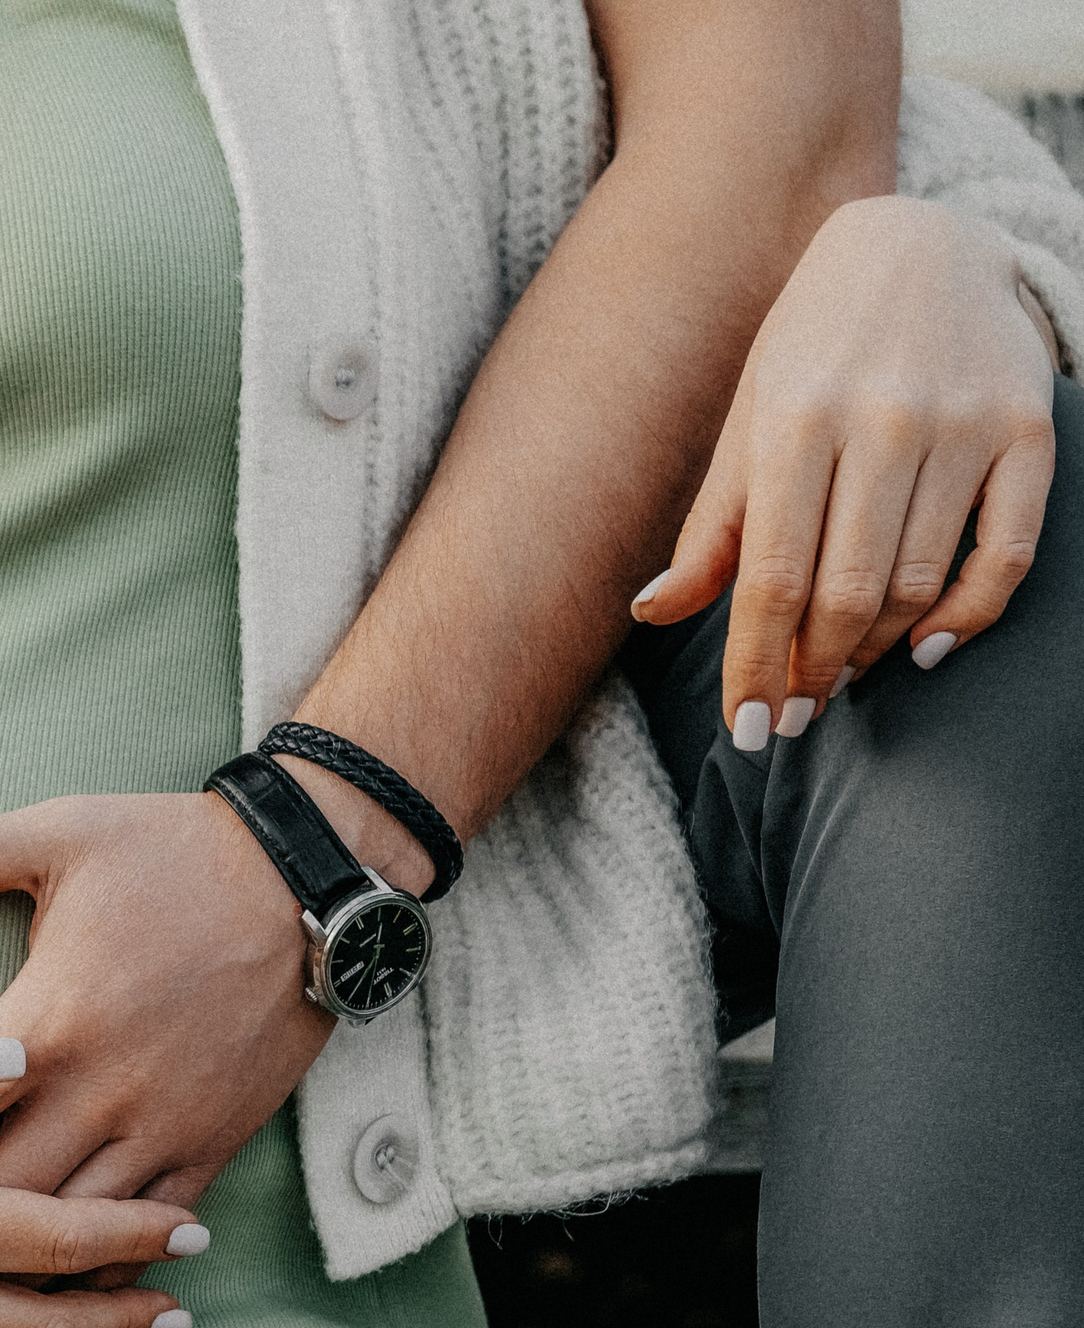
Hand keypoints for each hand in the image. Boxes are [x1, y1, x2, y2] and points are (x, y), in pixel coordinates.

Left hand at [0, 791, 358, 1275]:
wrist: (306, 882)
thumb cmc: (171, 852)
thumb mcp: (56, 831)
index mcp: (46, 1022)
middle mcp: (100, 1090)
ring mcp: (160, 1125)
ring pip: (75, 1233)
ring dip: (18, 1264)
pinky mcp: (211, 1142)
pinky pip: (151, 1232)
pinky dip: (106, 1264)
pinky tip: (65, 1291)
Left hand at [635, 195, 1058, 740]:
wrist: (922, 242)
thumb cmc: (812, 348)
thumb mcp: (748, 422)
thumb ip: (713, 526)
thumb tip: (653, 615)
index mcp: (796, 420)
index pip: (770, 578)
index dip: (757, 665)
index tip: (750, 730)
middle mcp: (884, 421)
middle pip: (846, 593)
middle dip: (813, 671)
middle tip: (794, 713)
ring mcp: (964, 426)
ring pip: (920, 583)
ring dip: (875, 651)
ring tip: (841, 675)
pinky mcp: (1030, 429)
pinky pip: (1007, 554)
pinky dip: (969, 616)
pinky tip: (927, 649)